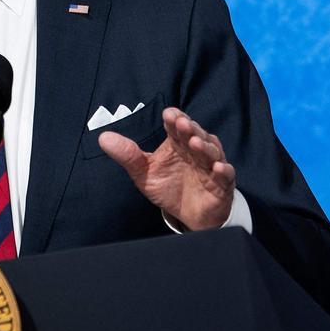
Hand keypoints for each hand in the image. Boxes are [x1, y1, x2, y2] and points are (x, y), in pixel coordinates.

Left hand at [99, 107, 234, 230]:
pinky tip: (217, 167)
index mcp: (178, 143)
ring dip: (204, 146)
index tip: (168, 115)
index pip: (177, 127)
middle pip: (196, 134)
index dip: (174, 119)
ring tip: (194, 142)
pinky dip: (223, 170)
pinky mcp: (222, 183)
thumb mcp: (144, 173)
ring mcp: (210, 165)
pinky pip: (226, 174)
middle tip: (182, 123)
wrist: (188, 215)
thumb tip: (103, 137)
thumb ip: (127, 155)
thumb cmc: (168, 188)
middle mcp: (196, 150)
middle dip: (190, 128)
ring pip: (211, 151)